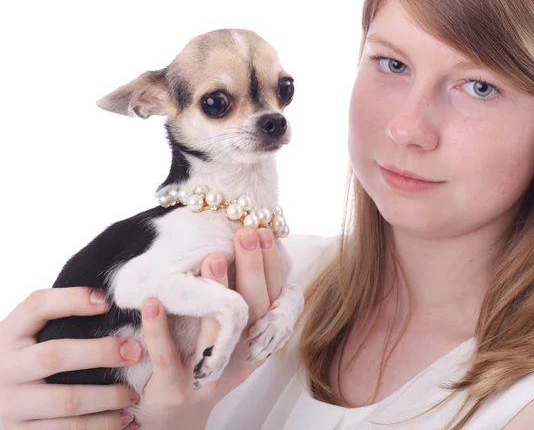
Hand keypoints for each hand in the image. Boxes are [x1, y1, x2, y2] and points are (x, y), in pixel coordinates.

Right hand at [0, 286, 142, 428]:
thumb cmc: (25, 358)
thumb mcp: (27, 335)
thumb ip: (57, 319)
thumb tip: (109, 297)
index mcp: (8, 333)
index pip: (37, 305)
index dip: (72, 299)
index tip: (107, 301)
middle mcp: (5, 368)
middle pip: (54, 356)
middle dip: (100, 352)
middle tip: (135, 351)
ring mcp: (10, 405)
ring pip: (65, 401)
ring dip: (106, 398)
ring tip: (134, 393)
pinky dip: (97, 427)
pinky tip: (121, 421)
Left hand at [134, 226, 282, 428]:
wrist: (177, 417)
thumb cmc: (204, 360)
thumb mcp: (232, 334)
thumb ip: (240, 296)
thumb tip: (241, 236)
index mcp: (257, 338)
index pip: (274, 296)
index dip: (270, 264)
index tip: (262, 230)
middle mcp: (240, 355)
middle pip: (254, 309)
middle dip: (252, 267)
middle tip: (245, 233)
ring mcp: (209, 374)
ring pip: (218, 333)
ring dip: (217, 291)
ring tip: (212, 257)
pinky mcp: (176, 387)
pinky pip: (168, 355)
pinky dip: (160, 328)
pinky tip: (152, 300)